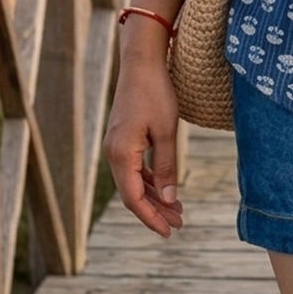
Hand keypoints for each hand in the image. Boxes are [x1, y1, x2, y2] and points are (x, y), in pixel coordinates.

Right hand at [102, 34, 183, 238]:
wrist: (141, 62)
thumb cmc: (156, 93)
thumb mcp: (167, 131)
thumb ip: (167, 166)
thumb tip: (170, 199)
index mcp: (121, 154)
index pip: (134, 198)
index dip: (151, 218)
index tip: (169, 231)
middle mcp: (113, 153)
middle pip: (133, 193)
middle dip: (155, 211)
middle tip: (179, 225)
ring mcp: (116, 146)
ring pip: (134, 181)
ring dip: (155, 196)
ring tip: (178, 210)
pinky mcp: (123, 138)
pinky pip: (135, 168)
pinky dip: (151, 179)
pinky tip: (166, 188)